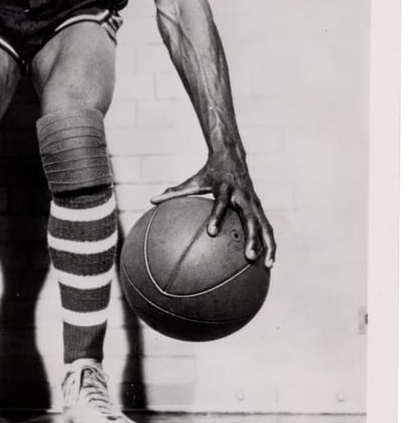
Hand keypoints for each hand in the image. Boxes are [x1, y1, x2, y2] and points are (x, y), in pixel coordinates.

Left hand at [151, 155, 275, 268]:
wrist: (232, 156)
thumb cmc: (210, 172)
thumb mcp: (193, 181)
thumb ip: (174, 192)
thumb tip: (152, 200)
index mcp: (226, 189)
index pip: (222, 204)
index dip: (217, 217)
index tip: (211, 232)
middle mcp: (243, 197)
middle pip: (250, 219)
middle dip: (251, 238)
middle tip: (248, 257)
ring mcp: (254, 203)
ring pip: (265, 226)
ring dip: (268, 245)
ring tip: (268, 266)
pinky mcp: (260, 208)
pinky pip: (267, 227)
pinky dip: (270, 243)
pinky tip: (269, 262)